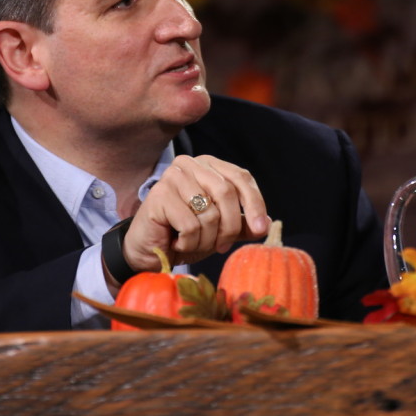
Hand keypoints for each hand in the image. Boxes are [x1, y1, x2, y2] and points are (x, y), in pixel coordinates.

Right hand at [119, 155, 269, 274]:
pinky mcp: (159, 195)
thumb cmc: (184, 236)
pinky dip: (189, 242)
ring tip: (193, 242)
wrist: (149, 251)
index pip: (242, 177)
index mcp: (209, 165)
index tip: (259, 229)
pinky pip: (190, 225)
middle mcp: (191, 164)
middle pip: (227, 193)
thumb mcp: (220, 230)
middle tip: (221, 246)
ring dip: (206, 239)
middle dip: (229, 228)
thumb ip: (242, 225)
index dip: (255, 204)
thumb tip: (267, 223)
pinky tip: (177, 242)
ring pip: (210, 212)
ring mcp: (173, 177)